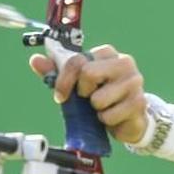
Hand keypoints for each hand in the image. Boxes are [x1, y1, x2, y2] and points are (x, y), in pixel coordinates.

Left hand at [28, 44, 149, 144]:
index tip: (61, 95)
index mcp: (107, 53)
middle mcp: (124, 62)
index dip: (64, 79)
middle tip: (88, 99)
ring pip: (98, 98)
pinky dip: (105, 120)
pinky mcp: (139, 102)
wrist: (127, 120)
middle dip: (82, 93)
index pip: (78, 60)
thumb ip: (57, 73)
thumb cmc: (101, 97)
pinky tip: (113, 116)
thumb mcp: (77, 85)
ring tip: (103, 108)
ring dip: (95, 110)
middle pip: (87, 73)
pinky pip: (108, 115)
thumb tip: (35, 60)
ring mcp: (134, 81)